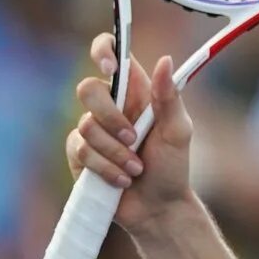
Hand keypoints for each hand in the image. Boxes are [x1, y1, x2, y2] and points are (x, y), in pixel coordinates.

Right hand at [69, 33, 195, 233]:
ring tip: (136, 168)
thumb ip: (169, 98)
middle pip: (87, 89)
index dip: (103, 50)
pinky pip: (81, 152)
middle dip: (111, 117)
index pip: (111, 55)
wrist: (159, 208)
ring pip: (86, 127)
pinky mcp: (79, 154)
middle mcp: (111, 107)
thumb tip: (165, 60)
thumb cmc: (173, 168)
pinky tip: (123, 180)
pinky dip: (106, 168)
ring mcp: (91, 130)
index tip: (110, 67)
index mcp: (137, 92)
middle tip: (134, 138)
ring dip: (116, 152)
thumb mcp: (178, 132)